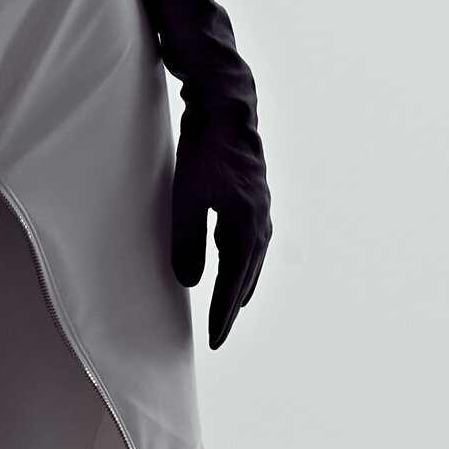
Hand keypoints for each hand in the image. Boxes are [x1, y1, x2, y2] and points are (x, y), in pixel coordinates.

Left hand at [170, 89, 270, 352]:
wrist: (227, 109)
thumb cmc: (205, 150)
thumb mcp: (186, 198)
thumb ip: (187, 242)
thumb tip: (188, 282)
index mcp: (247, 227)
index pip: (233, 283)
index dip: (221, 313)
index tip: (214, 340)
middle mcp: (261, 222)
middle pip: (247, 277)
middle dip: (232, 306)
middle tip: (219, 332)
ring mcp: (262, 210)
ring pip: (253, 260)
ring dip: (241, 285)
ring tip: (231, 307)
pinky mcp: (256, 198)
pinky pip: (253, 243)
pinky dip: (244, 262)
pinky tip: (236, 263)